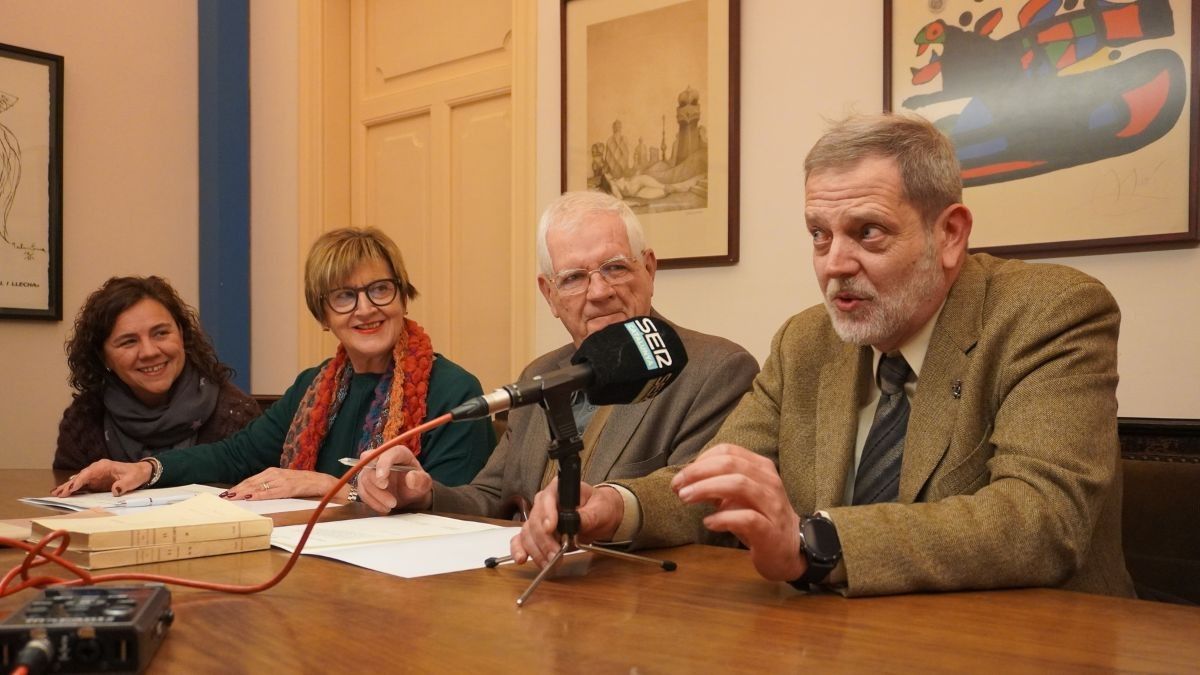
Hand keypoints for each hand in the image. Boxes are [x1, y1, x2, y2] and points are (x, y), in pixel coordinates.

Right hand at [51, 460, 150, 496]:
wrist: (139, 472)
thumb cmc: (135, 474)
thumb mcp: (132, 480)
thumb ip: (123, 485)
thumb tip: (115, 491)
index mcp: (104, 466)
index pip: (88, 473)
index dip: (79, 481)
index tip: (70, 488)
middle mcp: (96, 469)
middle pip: (80, 477)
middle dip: (69, 485)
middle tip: (58, 494)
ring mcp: (94, 476)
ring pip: (78, 481)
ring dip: (67, 487)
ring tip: (56, 494)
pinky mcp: (95, 482)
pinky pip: (82, 485)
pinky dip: (73, 489)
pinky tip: (64, 493)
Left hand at [223, 468, 338, 500]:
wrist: (317, 481)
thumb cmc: (299, 482)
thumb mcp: (282, 480)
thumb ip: (269, 484)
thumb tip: (253, 492)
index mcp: (272, 471)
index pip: (251, 480)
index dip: (238, 486)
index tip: (227, 492)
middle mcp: (274, 474)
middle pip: (251, 483)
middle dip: (237, 490)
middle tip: (225, 496)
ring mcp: (280, 481)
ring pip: (258, 487)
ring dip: (244, 493)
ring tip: (232, 498)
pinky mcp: (287, 488)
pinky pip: (270, 493)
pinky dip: (259, 495)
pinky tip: (250, 497)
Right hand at [354, 445, 432, 513]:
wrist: (411, 494)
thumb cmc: (417, 484)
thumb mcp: (424, 483)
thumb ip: (421, 480)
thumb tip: (410, 477)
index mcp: (398, 452)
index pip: (386, 453)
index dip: (382, 466)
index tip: (383, 483)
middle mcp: (382, 457)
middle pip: (369, 465)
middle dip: (376, 484)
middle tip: (390, 500)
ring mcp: (371, 469)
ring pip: (364, 479)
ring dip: (376, 496)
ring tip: (391, 506)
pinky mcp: (365, 481)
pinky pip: (362, 490)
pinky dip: (371, 501)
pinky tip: (384, 508)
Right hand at [508, 479, 623, 567]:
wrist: (600, 517)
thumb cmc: (600, 507)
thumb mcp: (600, 509)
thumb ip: (588, 515)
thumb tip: (578, 522)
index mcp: (559, 489)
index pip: (547, 498)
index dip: (547, 513)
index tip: (551, 528)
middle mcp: (544, 502)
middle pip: (536, 520)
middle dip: (544, 540)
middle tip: (555, 554)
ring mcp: (539, 518)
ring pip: (528, 533)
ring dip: (536, 550)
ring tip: (548, 563)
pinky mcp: (537, 533)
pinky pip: (521, 539)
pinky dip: (519, 549)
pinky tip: (521, 558)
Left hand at [670, 443, 805, 581]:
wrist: (790, 550)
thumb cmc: (760, 520)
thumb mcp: (738, 497)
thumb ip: (717, 486)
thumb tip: (686, 480)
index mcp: (761, 468)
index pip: (728, 451)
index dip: (700, 461)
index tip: (682, 477)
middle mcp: (769, 482)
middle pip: (730, 464)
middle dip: (698, 472)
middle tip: (677, 486)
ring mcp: (772, 505)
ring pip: (739, 485)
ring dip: (706, 489)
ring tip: (686, 498)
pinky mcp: (770, 530)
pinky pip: (746, 518)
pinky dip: (723, 517)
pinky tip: (709, 522)